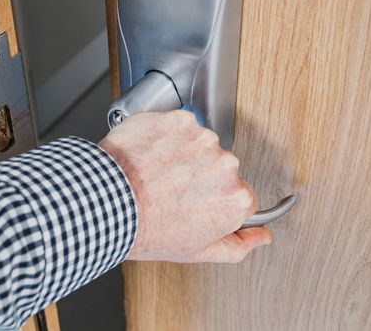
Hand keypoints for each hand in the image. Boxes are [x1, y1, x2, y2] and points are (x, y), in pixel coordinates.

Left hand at [98, 110, 271, 262]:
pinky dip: (166, 136)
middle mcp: (226, 165)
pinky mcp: (180, 120)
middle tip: (172, 190)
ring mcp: (203, 139)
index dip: (216, 200)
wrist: (108, 200)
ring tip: (157, 173)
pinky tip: (151, 155)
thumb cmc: (147, 229)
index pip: (241, 194)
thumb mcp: (197, 251)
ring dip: (183, 154)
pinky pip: (180, 126)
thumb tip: (262, 237)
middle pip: (221, 168)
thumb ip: (237, 245)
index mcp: (236, 199)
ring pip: (200, 145)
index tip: (197, 203)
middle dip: (202, 176)